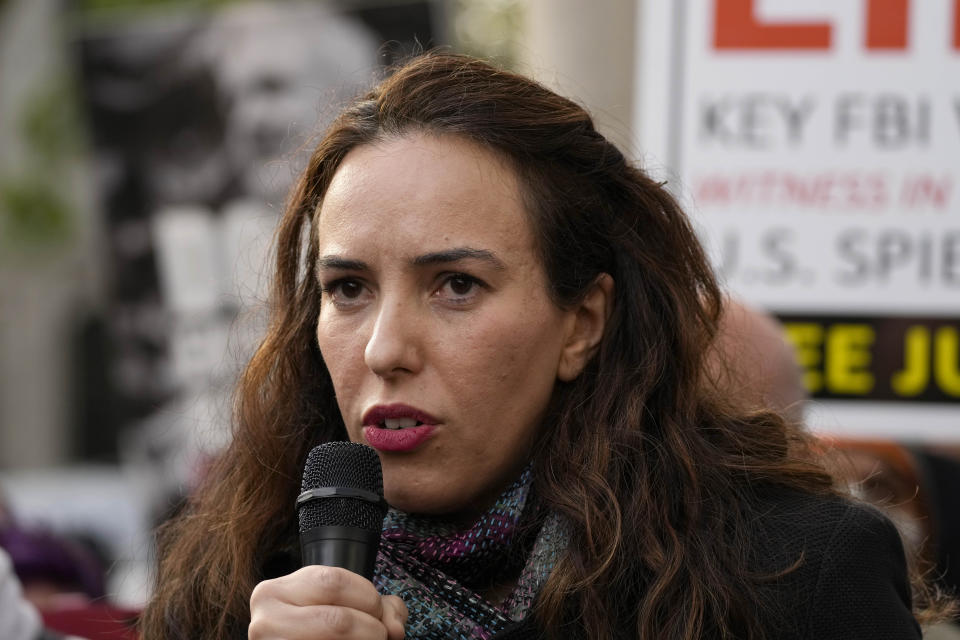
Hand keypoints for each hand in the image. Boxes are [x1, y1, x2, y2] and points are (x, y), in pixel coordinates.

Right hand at [249, 566, 406, 638]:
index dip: (368, 597)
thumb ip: (375, 603)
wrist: (294, 639)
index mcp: (274, 592)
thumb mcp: (338, 601)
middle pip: (336, 620)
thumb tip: (395, 628)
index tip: (376, 610)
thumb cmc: (317, 624)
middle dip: (371, 627)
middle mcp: (266, 621)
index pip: (333, 582)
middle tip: (378, 634)